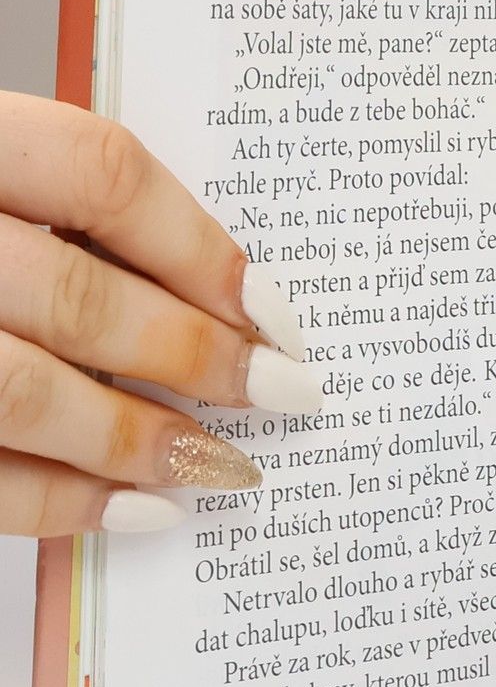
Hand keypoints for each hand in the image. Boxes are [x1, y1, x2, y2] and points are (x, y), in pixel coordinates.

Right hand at [0, 95, 322, 537]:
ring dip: (133, 440)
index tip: (276, 312)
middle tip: (278, 395)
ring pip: (18, 390)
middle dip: (195, 359)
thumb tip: (225, 301)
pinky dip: (53, 500)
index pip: (102, 175)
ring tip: (217, 467)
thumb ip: (64, 213)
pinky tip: (128, 510)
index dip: (204, 248)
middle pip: (75, 295)